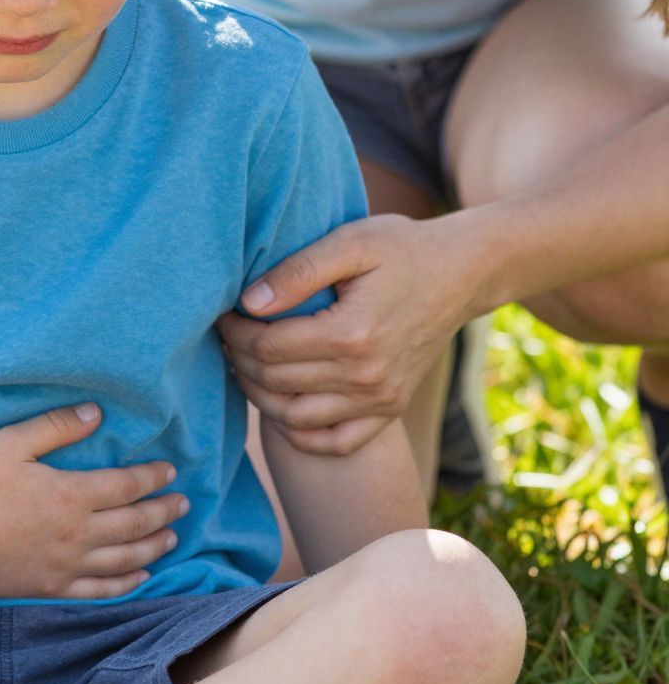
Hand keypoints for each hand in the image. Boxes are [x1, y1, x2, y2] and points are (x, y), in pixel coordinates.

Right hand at [0, 404, 187, 599]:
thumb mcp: (10, 443)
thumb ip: (56, 427)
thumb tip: (97, 413)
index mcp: (70, 495)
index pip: (127, 486)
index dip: (153, 478)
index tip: (169, 471)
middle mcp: (77, 533)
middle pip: (134, 523)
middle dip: (164, 511)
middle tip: (184, 503)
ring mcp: (65, 565)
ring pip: (124, 559)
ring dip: (154, 547)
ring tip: (172, 537)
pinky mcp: (50, 588)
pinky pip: (98, 591)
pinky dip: (125, 584)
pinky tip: (141, 578)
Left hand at [218, 215, 476, 455]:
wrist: (462, 274)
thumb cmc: (403, 249)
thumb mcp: (352, 242)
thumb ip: (298, 271)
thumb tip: (248, 303)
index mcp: (351, 333)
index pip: (267, 348)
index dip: (234, 333)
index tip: (222, 315)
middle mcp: (365, 376)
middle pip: (275, 383)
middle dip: (238, 360)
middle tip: (227, 338)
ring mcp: (380, 399)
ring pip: (295, 418)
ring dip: (259, 397)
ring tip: (245, 366)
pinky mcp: (390, 409)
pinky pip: (335, 440)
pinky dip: (300, 433)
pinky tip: (282, 407)